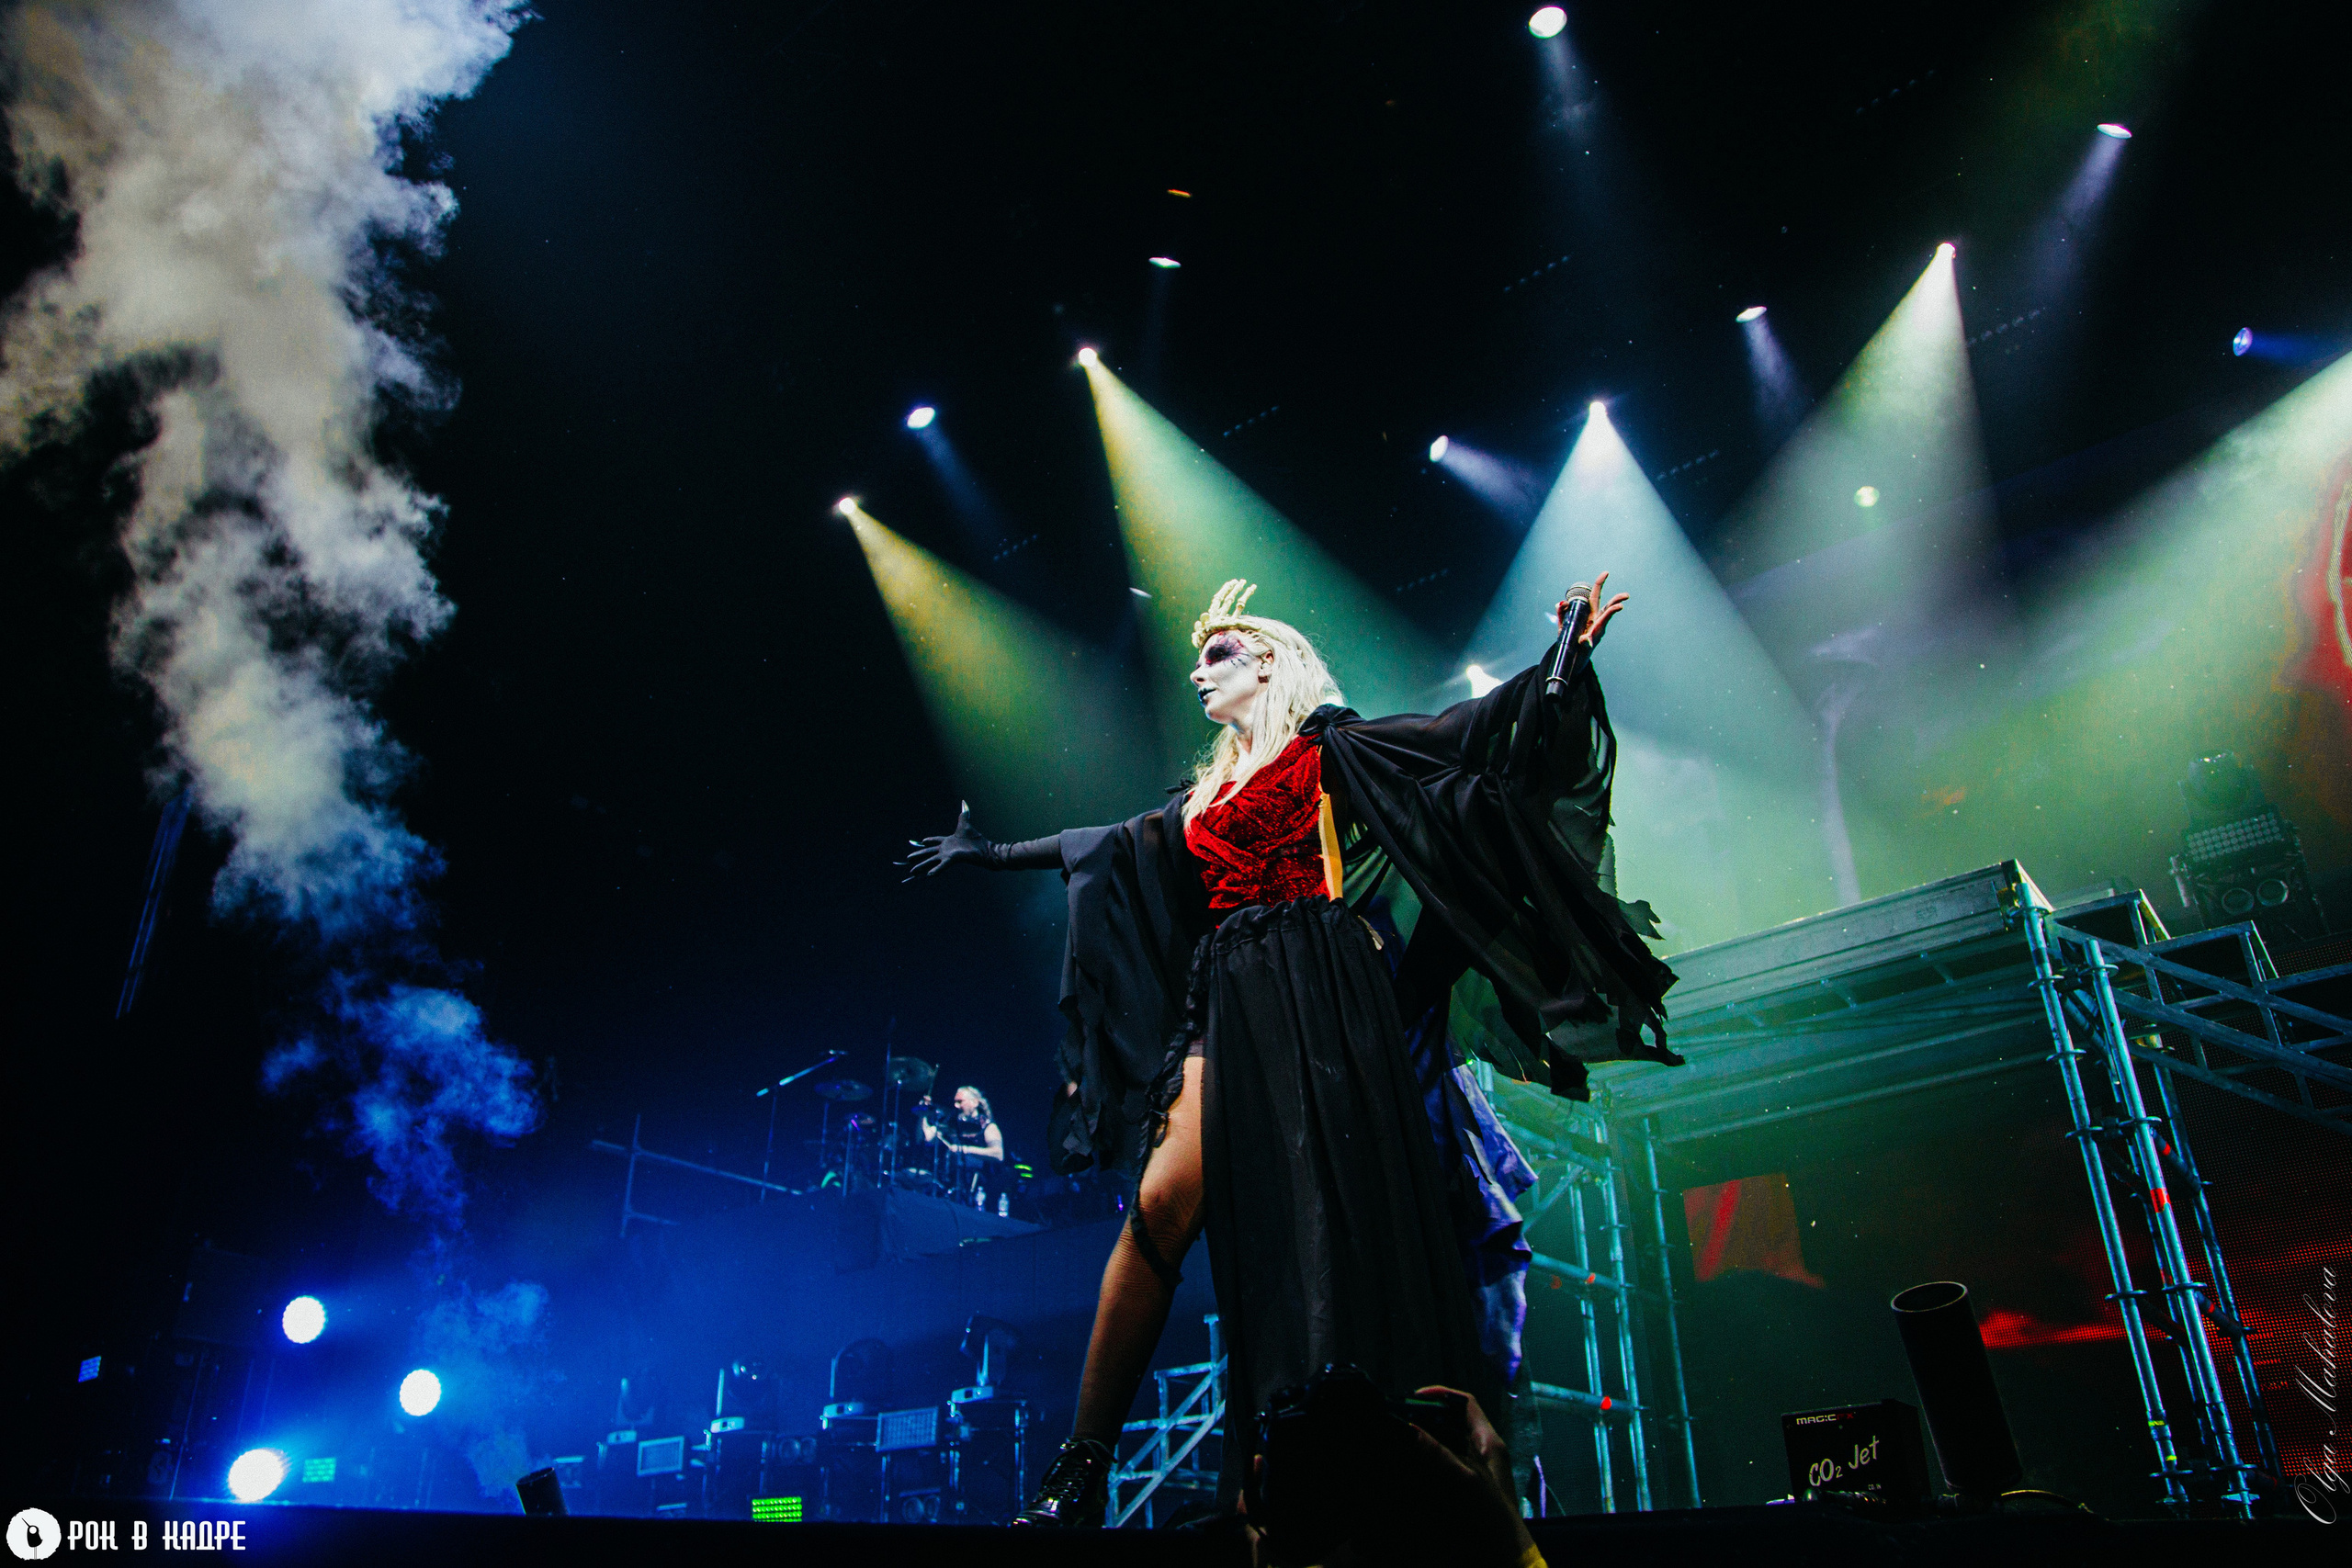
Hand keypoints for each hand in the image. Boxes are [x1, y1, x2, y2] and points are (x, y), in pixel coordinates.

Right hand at [899, 801, 992, 879]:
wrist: (985, 849)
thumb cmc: (976, 839)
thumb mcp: (966, 824)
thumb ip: (963, 814)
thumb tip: (964, 802)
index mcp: (948, 841)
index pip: (936, 841)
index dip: (929, 840)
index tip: (922, 841)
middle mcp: (945, 849)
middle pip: (928, 852)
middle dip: (917, 855)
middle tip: (907, 859)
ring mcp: (947, 855)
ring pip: (930, 861)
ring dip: (921, 866)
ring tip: (912, 872)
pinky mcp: (951, 859)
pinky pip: (941, 866)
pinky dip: (935, 871)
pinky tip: (928, 875)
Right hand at [1403, 1386, 1534, 1566]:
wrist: (1504, 1557)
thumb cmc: (1495, 1518)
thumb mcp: (1467, 1481)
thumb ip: (1438, 1453)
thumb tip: (1409, 1428)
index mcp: (1488, 1443)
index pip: (1466, 1404)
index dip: (1441, 1395)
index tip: (1414, 1398)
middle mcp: (1481, 1452)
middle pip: (1451, 1422)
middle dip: (1425, 1418)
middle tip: (1400, 1420)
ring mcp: (1472, 1471)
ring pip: (1444, 1444)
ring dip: (1423, 1440)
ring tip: (1399, 1439)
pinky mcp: (1462, 1489)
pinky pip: (1440, 1466)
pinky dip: (1423, 1462)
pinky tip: (1407, 1466)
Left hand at [1555, 570, 1628, 647]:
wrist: (1571, 654)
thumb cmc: (1570, 636)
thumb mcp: (1563, 622)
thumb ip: (1561, 612)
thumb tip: (1561, 603)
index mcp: (1590, 612)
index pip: (1596, 595)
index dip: (1600, 584)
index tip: (1606, 573)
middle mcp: (1596, 619)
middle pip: (1608, 606)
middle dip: (1617, 600)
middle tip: (1626, 596)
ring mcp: (1595, 630)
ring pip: (1606, 619)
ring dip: (1612, 612)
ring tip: (1619, 607)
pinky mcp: (1591, 641)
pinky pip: (1588, 640)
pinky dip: (1585, 640)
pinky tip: (1584, 640)